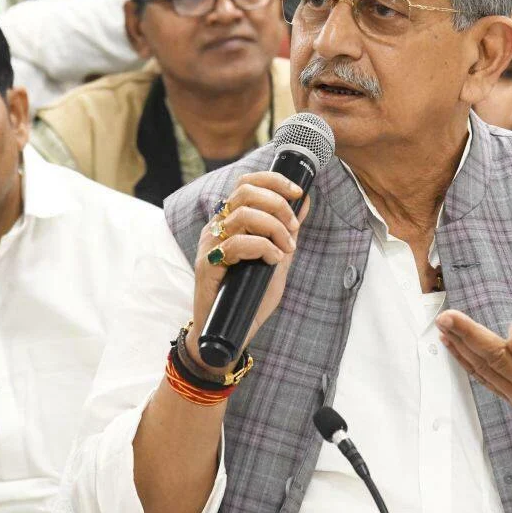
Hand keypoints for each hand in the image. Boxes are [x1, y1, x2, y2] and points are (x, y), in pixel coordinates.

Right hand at [187, 172, 309, 370]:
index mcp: (231, 221)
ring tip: (286, 249)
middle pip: (244, 191)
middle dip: (277, 204)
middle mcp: (217, 228)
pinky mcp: (207, 265)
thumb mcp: (277, 257)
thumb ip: (288, 231)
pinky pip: (237, 244)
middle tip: (292, 228)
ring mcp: (210, 245)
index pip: (246, 183)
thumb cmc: (250, 296)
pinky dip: (263, 248)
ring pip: (243, 215)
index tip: (297, 192)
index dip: (273, 180)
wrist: (228, 332)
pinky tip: (273, 260)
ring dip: (274, 229)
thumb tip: (304, 201)